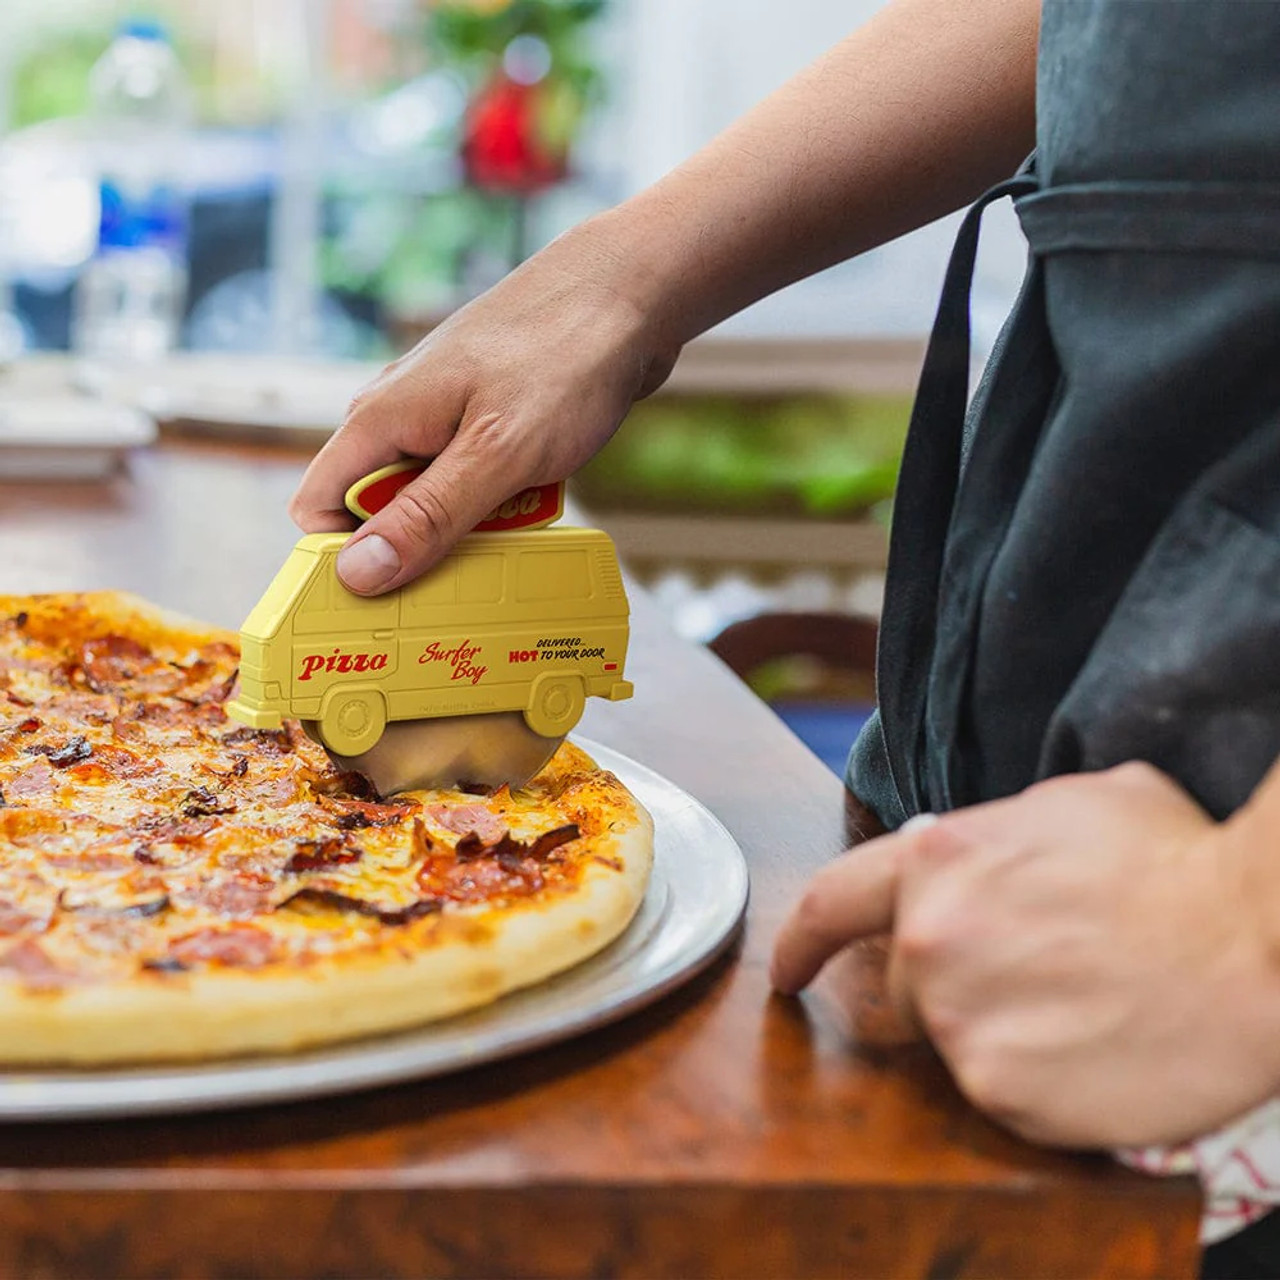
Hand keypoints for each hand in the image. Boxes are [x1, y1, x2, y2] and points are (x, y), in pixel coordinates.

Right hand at [289, 217, 678, 594]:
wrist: (630, 293)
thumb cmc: (564, 357)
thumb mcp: (496, 453)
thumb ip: (429, 516)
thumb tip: (357, 575)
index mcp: (380, 419)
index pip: (317, 508)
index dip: (342, 560)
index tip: (385, 604)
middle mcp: (400, 417)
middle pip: (377, 512)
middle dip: (416, 552)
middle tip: (467, 581)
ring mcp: (444, 417)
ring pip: (431, 500)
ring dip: (468, 529)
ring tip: (516, 532)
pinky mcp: (484, 421)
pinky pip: (473, 482)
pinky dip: (499, 504)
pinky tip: (536, 502)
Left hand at [772, 762, 1279, 1147]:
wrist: (1255, 940)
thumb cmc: (1177, 863)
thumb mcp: (1073, 805)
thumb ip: (994, 833)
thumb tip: (972, 853)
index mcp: (937, 859)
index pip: (834, 903)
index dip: (801, 941)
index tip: (786, 970)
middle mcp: (929, 938)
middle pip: (906, 984)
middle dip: (954, 984)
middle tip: (1039, 978)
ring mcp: (958, 1018)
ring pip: (952, 1041)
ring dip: (1000, 1031)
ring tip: (1082, 1006)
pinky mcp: (999, 1090)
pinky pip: (1000, 1091)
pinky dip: (1038, 1079)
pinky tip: (1094, 1049)